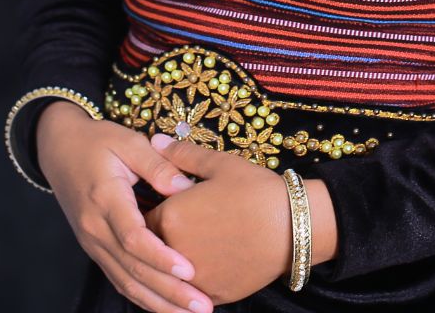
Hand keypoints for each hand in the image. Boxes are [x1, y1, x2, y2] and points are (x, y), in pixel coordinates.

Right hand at [36, 104, 210, 312]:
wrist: (58, 148)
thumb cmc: (97, 141)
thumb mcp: (128, 141)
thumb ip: (158, 164)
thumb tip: (187, 188)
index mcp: (105, 199)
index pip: (133, 237)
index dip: (161, 257)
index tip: (190, 270)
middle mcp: (95, 228)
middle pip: (132, 269)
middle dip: (169, 291)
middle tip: (203, 305)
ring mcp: (93, 242)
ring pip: (125, 281)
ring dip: (158, 302)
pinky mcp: (96, 249)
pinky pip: (119, 278)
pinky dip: (143, 296)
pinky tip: (166, 307)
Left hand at [145, 136, 338, 302]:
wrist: (294, 225)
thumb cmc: (256, 190)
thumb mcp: (219, 164)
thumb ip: (182, 155)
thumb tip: (157, 140)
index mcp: (169, 218)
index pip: (140, 222)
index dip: (149, 214)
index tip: (162, 208)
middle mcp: (173, 253)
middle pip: (152, 250)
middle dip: (158, 240)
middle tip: (183, 226)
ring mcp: (194, 278)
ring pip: (172, 274)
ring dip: (175, 262)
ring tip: (197, 246)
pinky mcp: (213, 294)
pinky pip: (193, 290)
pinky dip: (195, 281)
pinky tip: (209, 264)